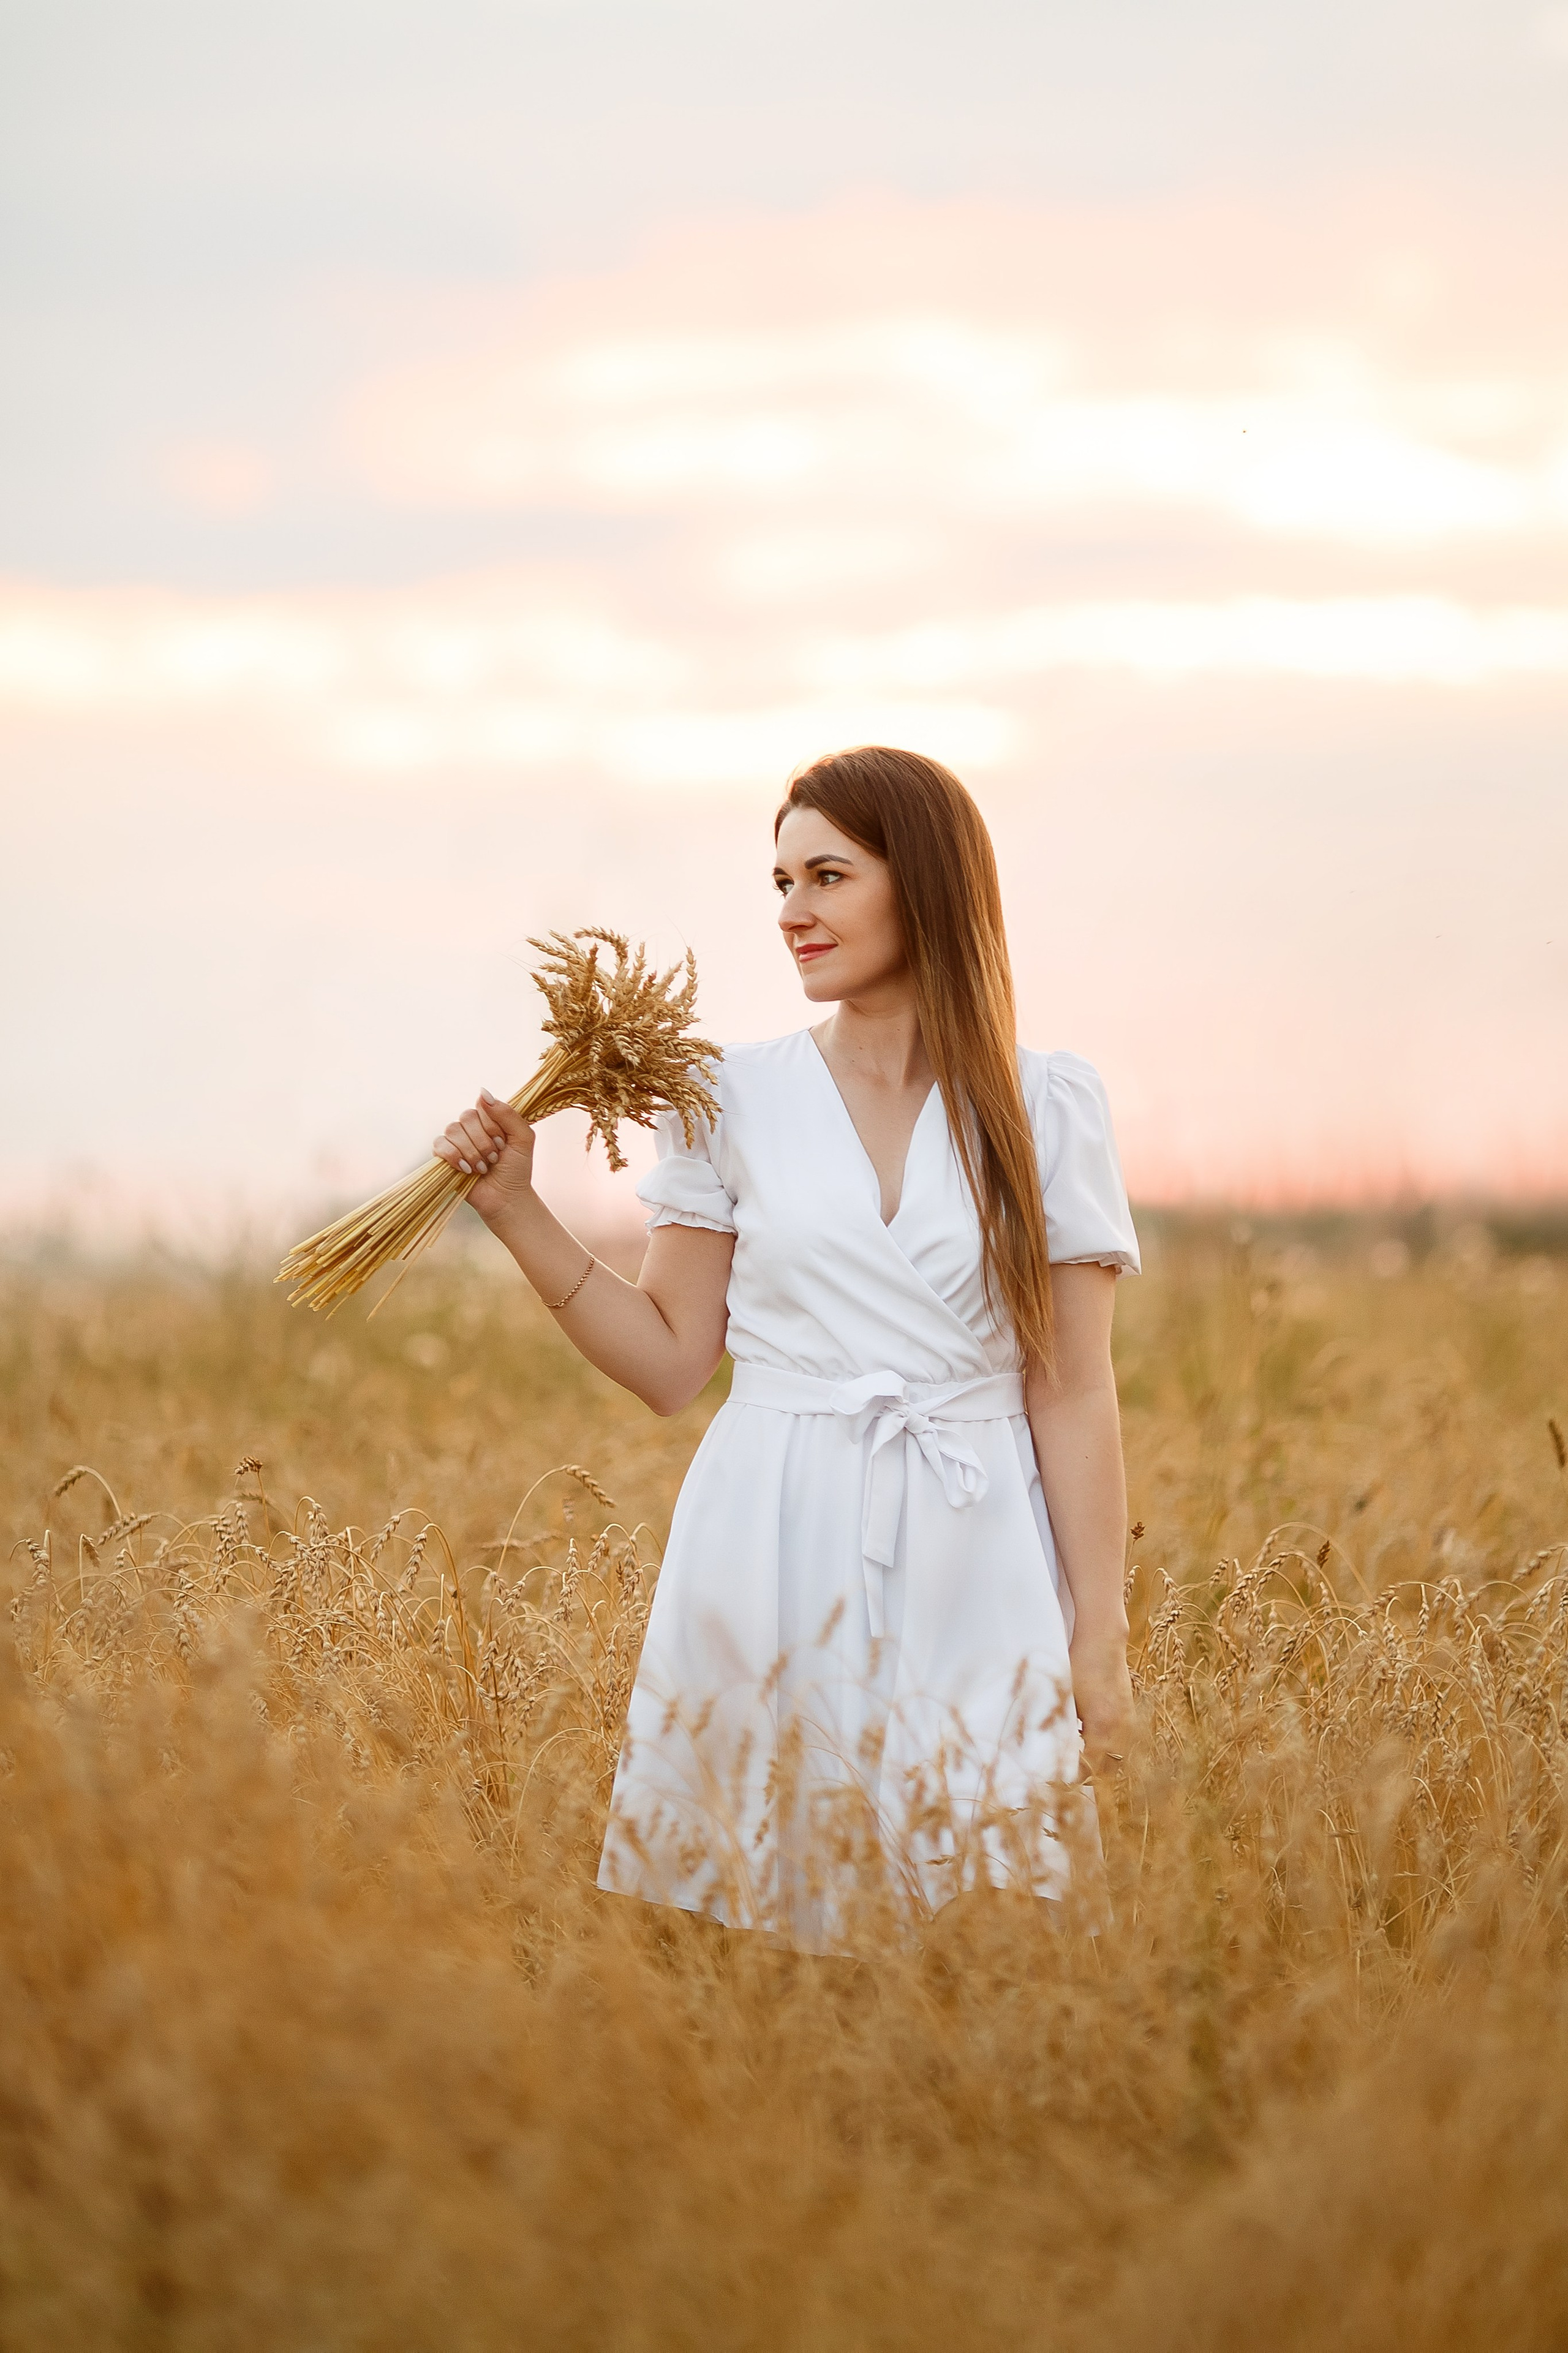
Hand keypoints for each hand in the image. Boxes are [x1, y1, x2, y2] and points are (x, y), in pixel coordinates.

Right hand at [432, 1090, 536, 1229]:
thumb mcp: (523, 1138)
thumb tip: (482, 1092)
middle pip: (465, 1118)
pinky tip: (467, 1170)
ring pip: (452, 1130)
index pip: (481, 1106)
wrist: (506, 1198)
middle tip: (494, 1158)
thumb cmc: (516, 1169)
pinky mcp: (444, 1157)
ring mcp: (456, 1141)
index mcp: (489, 1119)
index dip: (491, 1125)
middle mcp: (471, 1127)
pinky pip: (439, 1145)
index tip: (503, 1143)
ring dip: (471, 1152)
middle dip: (483, 1142)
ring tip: (482, 1167)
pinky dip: (454, 1157)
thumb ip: (507, 1114)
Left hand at [1069, 1627, 1133, 1775]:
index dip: (1075, 1777)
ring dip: (1101, 1761)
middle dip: (1091, 1775)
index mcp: (1103, 1728)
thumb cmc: (1079, 1666)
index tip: (1059, 1779)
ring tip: (1079, 1759)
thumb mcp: (1067, 1701)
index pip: (1091, 1768)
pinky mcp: (1128, 1711)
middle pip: (1109, 1768)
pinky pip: (1121, 1741)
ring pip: (1118, 1755)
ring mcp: (1128, 1720)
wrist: (1102, 1639)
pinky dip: (1108, 1747)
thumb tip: (1056, 1753)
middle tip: (1069, 1774)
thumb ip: (1066, 1731)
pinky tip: (1090, 1739)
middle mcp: (1121, 1728)